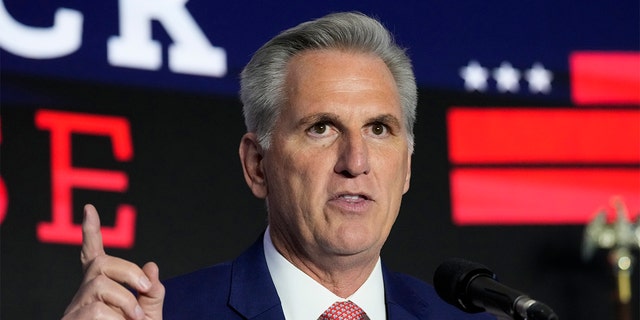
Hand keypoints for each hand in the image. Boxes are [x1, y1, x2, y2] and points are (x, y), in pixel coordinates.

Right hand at [62, 204, 164, 318]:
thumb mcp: (147, 315)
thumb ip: (151, 294)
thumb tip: (151, 266)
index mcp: (102, 293)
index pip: (94, 258)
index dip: (91, 234)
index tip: (89, 209)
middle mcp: (84, 296)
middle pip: (101, 264)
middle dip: (128, 271)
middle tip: (145, 288)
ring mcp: (75, 309)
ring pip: (98, 285)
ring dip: (125, 301)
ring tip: (136, 319)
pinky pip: (95, 311)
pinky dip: (116, 319)